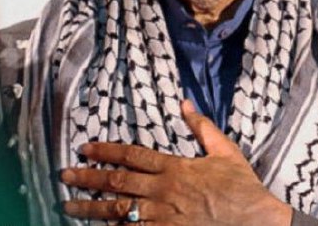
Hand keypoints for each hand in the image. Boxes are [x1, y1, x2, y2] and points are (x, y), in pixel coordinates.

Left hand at [61, 100, 292, 225]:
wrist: (253, 219)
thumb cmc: (241, 186)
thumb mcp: (225, 150)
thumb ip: (202, 127)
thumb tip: (185, 104)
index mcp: (175, 168)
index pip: (133, 155)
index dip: (106, 150)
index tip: (86, 148)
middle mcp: (163, 192)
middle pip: (117, 183)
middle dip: (88, 178)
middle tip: (65, 175)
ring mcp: (162, 217)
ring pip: (117, 211)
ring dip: (90, 207)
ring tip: (68, 205)